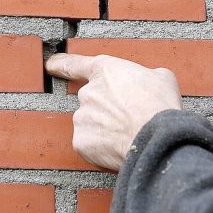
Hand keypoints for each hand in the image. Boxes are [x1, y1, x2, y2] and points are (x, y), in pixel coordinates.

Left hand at [45, 53, 183, 170]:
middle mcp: (88, 93)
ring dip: (105, 129)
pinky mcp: (81, 142)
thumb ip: (143, 76)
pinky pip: (90, 144)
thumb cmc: (161, 106)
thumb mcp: (161, 77)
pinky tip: (118, 147)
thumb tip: (144, 83)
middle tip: (129, 119)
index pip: (76, 65)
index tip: (51, 65)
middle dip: (106, 110)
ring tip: (128, 134)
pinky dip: (102, 148)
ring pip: (91, 124)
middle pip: (91, 100)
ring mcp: (81, 118)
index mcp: (105, 71)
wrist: (157, 138)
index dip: (62, 64)